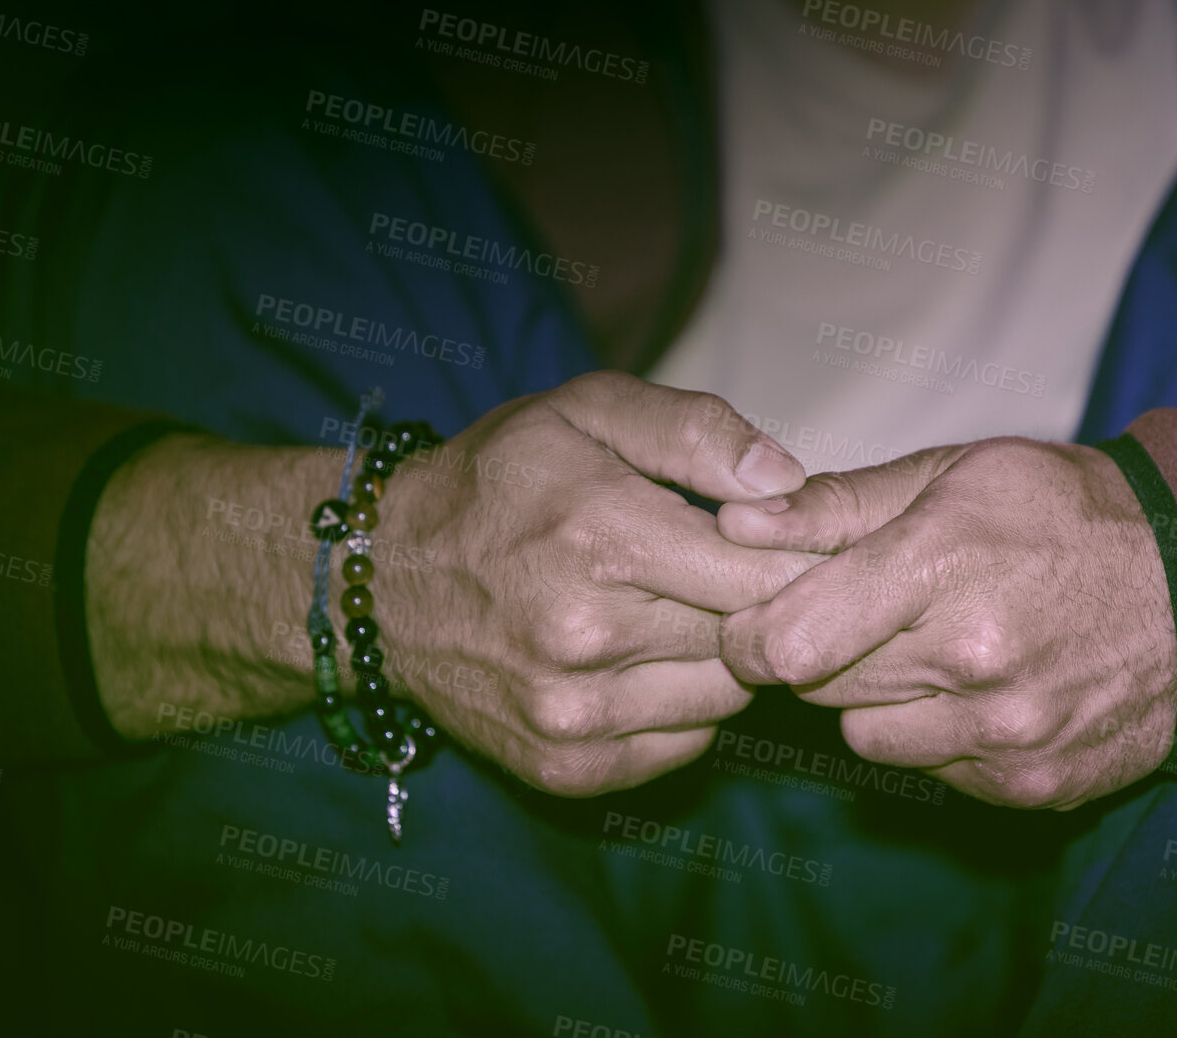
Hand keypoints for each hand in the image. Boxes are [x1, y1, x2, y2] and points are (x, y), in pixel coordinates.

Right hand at [375, 371, 822, 796]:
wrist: (380, 579)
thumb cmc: (499, 480)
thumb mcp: (586, 410)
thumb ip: (694, 431)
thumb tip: (786, 480)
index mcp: (601, 534)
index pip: (765, 571)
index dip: (796, 555)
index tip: (791, 540)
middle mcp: (586, 634)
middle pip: (751, 635)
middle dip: (760, 602)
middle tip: (733, 570)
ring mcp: (571, 713)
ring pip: (726, 696)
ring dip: (722, 657)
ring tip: (682, 610)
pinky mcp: (563, 766)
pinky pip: (683, 745)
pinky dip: (683, 706)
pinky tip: (646, 660)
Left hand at [715, 438, 1176, 809]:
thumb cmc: (1067, 513)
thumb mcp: (956, 472)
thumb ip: (838, 505)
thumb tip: (737, 524)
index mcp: (944, 565)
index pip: (788, 641)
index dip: (749, 632)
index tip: (756, 615)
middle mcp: (973, 662)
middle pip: (818, 688)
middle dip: (819, 652)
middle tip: (862, 613)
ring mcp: (1006, 735)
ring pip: (867, 737)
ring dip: (877, 699)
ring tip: (931, 647)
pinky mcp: (1031, 786)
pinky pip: (930, 772)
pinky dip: (936, 736)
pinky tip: (981, 687)